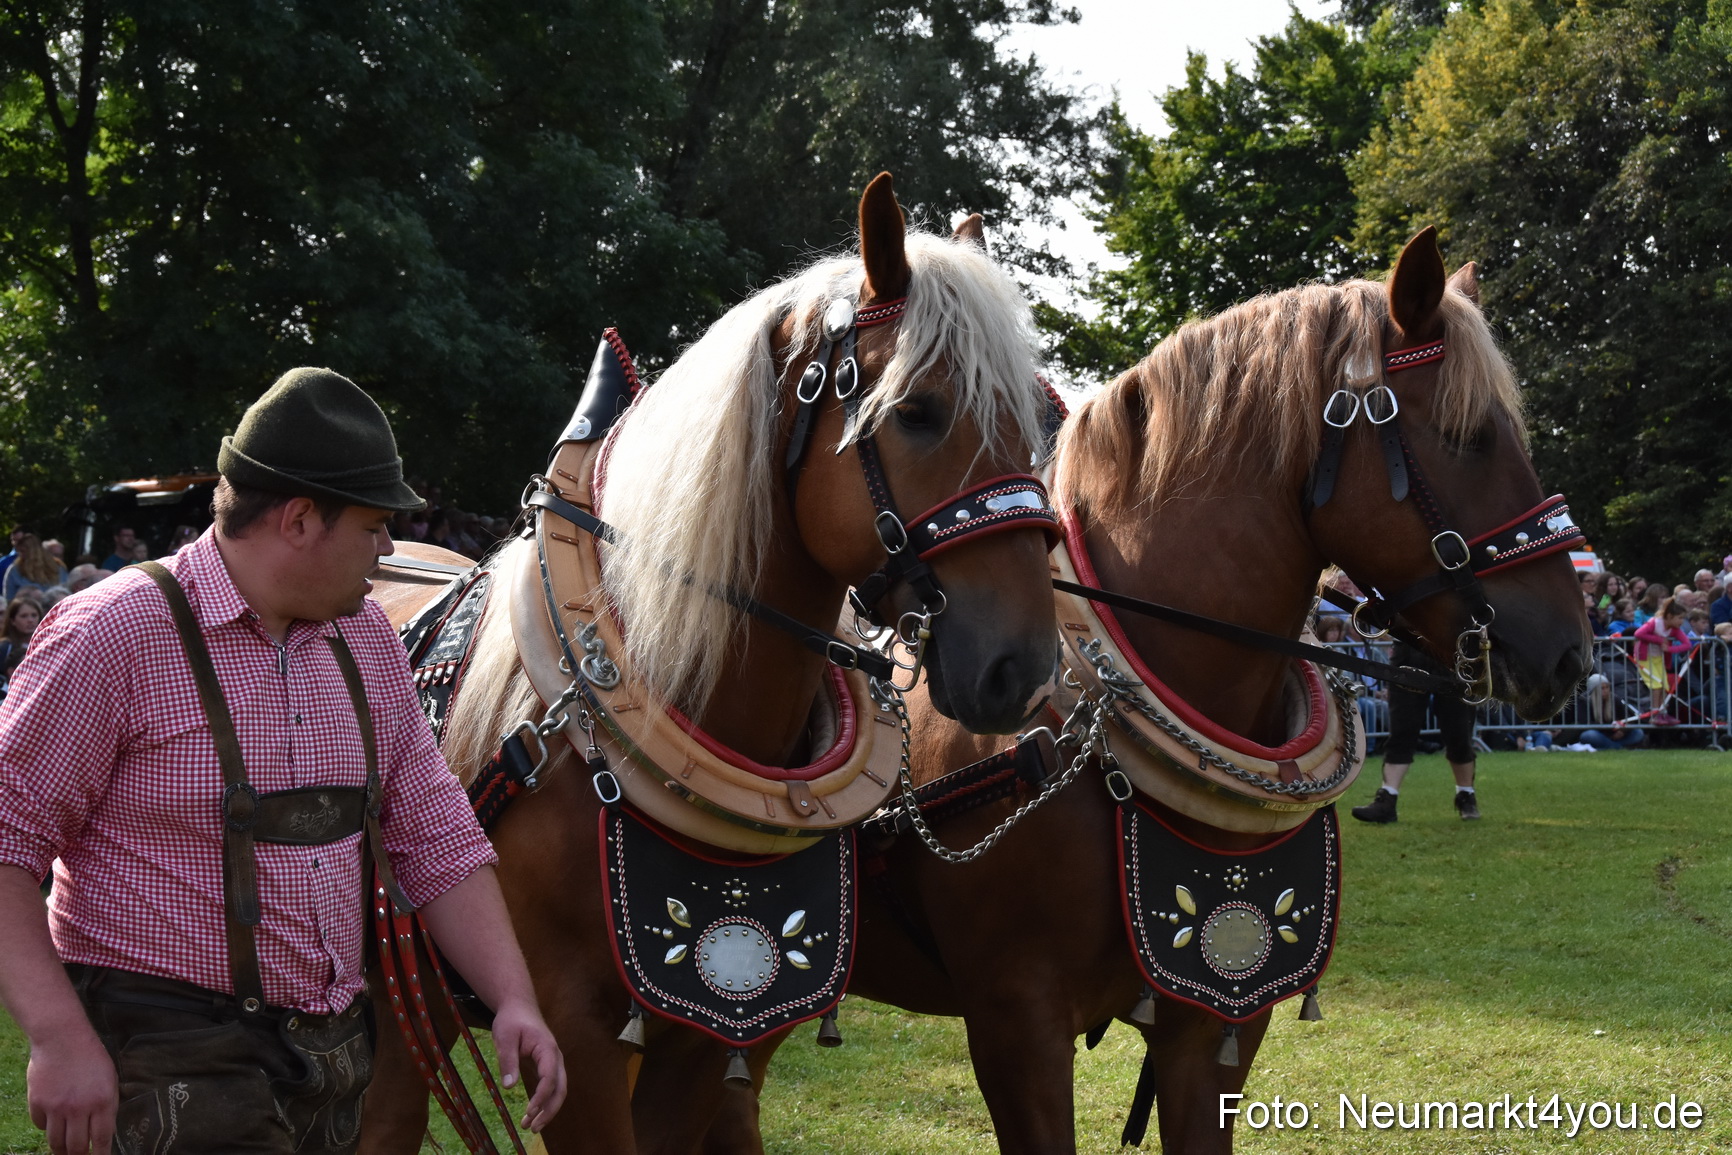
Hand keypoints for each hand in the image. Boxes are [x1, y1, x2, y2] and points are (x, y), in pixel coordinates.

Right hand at [27, 1027, 115, 1154]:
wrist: (62, 1038)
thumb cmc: (90, 1056)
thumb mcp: (109, 1078)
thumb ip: (107, 1105)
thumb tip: (104, 1130)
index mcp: (103, 1101)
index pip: (102, 1138)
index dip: (101, 1154)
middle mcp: (79, 1108)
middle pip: (77, 1146)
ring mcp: (56, 1107)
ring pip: (56, 1142)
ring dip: (61, 1149)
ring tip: (64, 1150)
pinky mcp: (38, 1103)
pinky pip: (41, 1125)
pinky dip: (46, 1127)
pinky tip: (52, 1123)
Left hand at [489, 997, 566, 1131]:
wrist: (518, 1006)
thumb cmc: (511, 1020)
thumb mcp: (504, 1037)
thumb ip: (508, 1061)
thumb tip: (509, 1086)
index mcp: (547, 1049)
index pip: (549, 1077)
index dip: (541, 1096)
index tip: (529, 1111)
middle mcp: (555, 1057)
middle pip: (560, 1088)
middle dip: (549, 1110)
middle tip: (533, 1127)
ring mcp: (553, 1062)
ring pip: (558, 1089)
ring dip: (547, 1109)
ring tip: (531, 1126)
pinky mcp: (546, 1066)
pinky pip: (550, 1086)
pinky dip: (544, 1102)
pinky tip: (532, 1113)